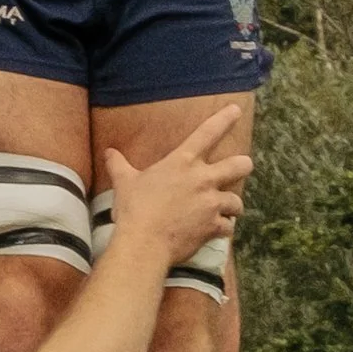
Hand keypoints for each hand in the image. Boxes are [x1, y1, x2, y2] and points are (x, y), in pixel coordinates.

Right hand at [100, 106, 250, 274]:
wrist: (144, 243)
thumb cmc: (134, 209)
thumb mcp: (124, 182)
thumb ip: (119, 164)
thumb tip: (108, 152)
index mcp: (182, 162)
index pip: (208, 133)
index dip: (224, 119)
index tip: (236, 109)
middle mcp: (203, 179)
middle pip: (240, 165)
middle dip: (243, 165)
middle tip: (241, 168)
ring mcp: (211, 203)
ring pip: (237, 201)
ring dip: (232, 206)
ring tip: (226, 210)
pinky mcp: (214, 226)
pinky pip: (228, 227)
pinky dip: (223, 229)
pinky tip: (217, 231)